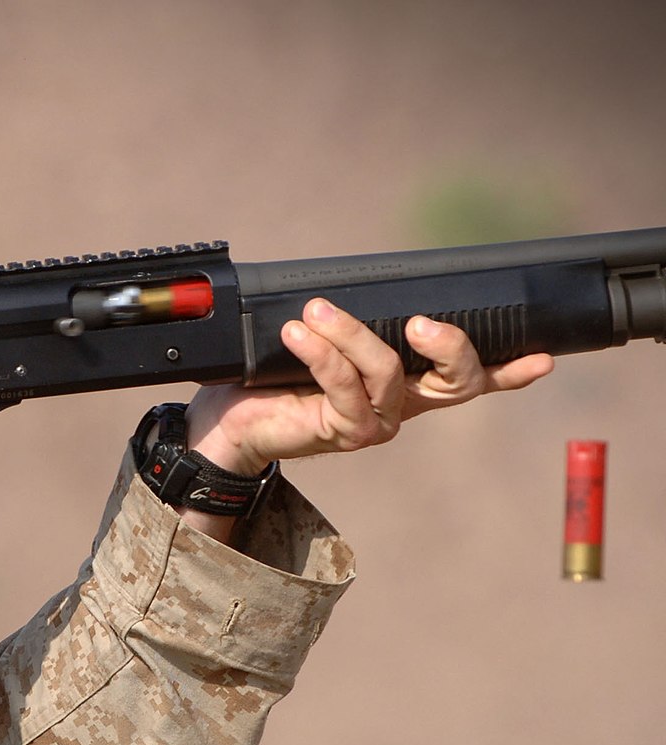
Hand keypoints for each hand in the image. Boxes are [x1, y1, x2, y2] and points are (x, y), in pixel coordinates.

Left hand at [180, 298, 552, 536]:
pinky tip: (299, 334)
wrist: (229, 421)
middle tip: (422, 321)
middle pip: (455, 383)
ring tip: (315, 312)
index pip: (468, 377)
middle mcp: (399, 406)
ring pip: (388, 374)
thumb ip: (353, 321)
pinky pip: (343, 388)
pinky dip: (322, 354)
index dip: (508, 370)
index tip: (543, 357)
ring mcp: (374, 424)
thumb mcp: (319, 342)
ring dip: (351, 335)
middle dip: (450, 347)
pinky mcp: (342, 433)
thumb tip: (358, 283)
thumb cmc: (273, 376)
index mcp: (406, 383)